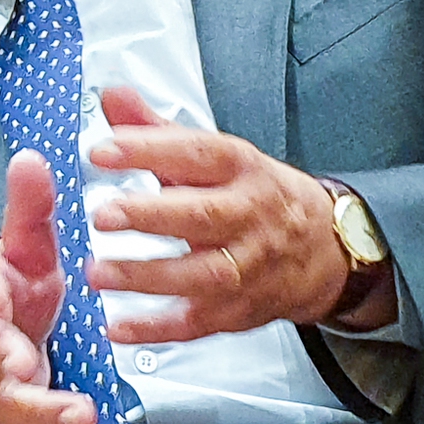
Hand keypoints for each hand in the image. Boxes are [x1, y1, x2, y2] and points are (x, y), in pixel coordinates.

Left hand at [84, 86, 383, 339]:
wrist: (326, 248)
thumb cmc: (254, 194)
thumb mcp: (215, 154)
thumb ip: (155, 129)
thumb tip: (112, 95)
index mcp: (240, 169)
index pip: (195, 154)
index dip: (148, 150)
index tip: (102, 150)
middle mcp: (248, 216)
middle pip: (201, 216)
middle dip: (150, 216)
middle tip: (102, 214)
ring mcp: (249, 267)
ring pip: (201, 274)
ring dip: (146, 276)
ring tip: (97, 271)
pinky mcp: (241, 309)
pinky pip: (199, 322)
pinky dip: (157, 329)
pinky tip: (118, 326)